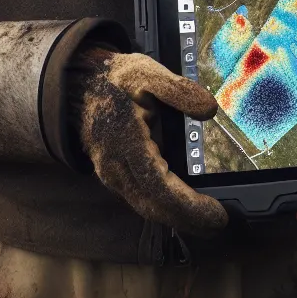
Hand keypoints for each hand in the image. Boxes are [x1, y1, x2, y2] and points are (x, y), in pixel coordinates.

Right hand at [69, 48, 229, 234]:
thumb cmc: (114, 80)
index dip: (188, 205)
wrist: (77, 86)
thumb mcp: (146, 73)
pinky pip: (139, 199)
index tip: (216, 213)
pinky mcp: (113, 175)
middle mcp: (115, 166)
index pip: (160, 186)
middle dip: (187, 220)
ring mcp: (111, 174)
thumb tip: (209, 110)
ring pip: (145, 207)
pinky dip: (162, 208)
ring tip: (206, 221)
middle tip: (219, 224)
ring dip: (175, 218)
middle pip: (153, 206)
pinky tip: (181, 208)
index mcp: (125, 142)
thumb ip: (179, 90)